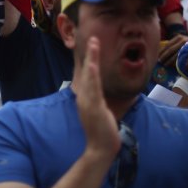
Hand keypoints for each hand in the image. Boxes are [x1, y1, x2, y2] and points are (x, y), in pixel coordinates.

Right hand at [74, 37, 119, 159]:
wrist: (100, 149)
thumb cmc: (102, 132)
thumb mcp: (101, 113)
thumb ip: (99, 102)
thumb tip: (100, 95)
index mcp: (87, 98)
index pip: (90, 75)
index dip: (91, 61)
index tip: (94, 47)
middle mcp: (85, 97)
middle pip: (88, 72)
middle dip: (91, 54)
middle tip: (93, 38)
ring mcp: (88, 101)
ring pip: (90, 77)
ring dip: (92, 59)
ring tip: (94, 44)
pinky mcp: (93, 107)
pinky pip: (92, 89)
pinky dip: (91, 76)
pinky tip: (92, 66)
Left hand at [158, 34, 187, 65]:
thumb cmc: (185, 44)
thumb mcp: (179, 41)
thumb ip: (172, 45)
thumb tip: (159, 53)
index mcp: (179, 37)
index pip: (167, 45)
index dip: (161, 52)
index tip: (157, 56)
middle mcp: (184, 41)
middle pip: (171, 50)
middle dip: (164, 57)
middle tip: (160, 62)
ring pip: (177, 55)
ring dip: (169, 61)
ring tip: (165, 65)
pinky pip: (183, 58)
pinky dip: (177, 62)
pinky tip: (174, 66)